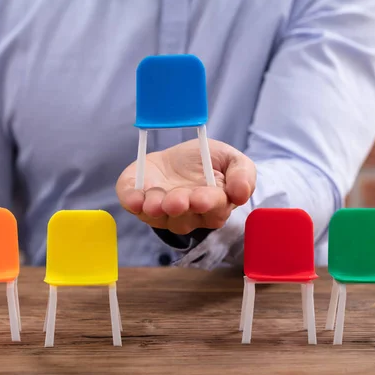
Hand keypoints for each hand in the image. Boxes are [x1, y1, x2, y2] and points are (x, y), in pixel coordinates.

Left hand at [116, 138, 255, 234]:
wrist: (177, 156)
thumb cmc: (206, 160)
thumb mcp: (230, 158)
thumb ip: (242, 173)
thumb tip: (241, 194)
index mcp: (214, 205)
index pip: (213, 210)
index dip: (207, 204)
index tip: (201, 198)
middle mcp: (187, 214)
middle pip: (184, 218)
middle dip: (179, 208)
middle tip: (176, 201)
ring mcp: (161, 212)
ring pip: (159, 217)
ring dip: (155, 208)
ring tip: (153, 201)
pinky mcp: (138, 202)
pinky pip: (134, 206)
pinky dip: (132, 202)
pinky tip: (133, 199)